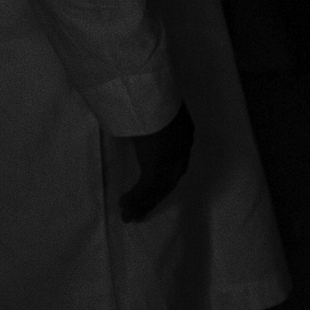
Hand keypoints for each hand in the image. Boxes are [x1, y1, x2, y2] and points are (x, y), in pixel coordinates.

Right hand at [117, 104, 194, 222]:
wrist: (149, 93)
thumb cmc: (147, 95)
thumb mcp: (153, 106)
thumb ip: (150, 116)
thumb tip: (138, 117)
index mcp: (183, 134)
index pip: (174, 165)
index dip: (164, 180)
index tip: (154, 190)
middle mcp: (181, 151)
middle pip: (167, 182)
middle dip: (153, 198)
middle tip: (140, 211)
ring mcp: (171, 160)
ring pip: (157, 189)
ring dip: (142, 203)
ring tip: (129, 215)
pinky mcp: (156, 165)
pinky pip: (147, 188)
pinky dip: (136, 199)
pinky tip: (126, 208)